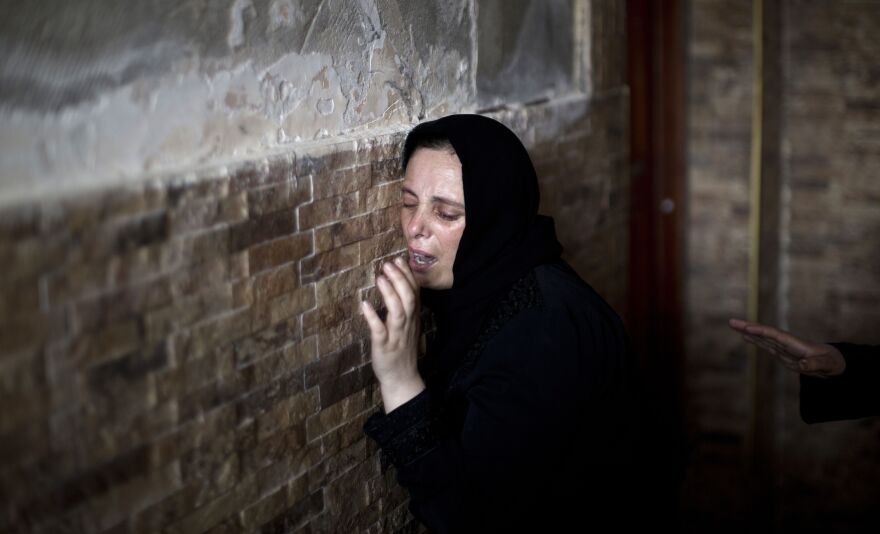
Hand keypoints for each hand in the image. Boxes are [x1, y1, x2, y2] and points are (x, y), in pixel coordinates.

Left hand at [362, 256, 424, 411]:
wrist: (402, 378)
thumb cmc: (401, 349)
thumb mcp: (408, 325)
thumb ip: (405, 306)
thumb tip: (398, 284)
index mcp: (413, 317)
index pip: (414, 292)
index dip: (408, 275)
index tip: (399, 259)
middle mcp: (407, 324)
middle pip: (408, 298)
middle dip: (399, 279)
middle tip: (387, 263)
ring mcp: (396, 335)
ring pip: (397, 311)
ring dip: (389, 293)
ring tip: (380, 277)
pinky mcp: (384, 346)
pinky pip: (379, 330)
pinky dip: (372, 317)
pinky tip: (364, 305)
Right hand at [728, 318, 845, 376]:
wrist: (833, 362)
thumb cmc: (832, 362)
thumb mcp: (827, 365)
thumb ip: (815, 364)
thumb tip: (802, 364)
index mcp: (795, 344)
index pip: (775, 335)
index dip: (761, 331)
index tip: (748, 329)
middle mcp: (786, 343)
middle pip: (764, 333)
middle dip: (748, 327)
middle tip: (731, 321)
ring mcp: (783, 348)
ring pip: (762, 337)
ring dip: (748, 331)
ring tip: (733, 325)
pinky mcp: (781, 353)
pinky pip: (765, 345)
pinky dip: (754, 339)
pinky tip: (744, 337)